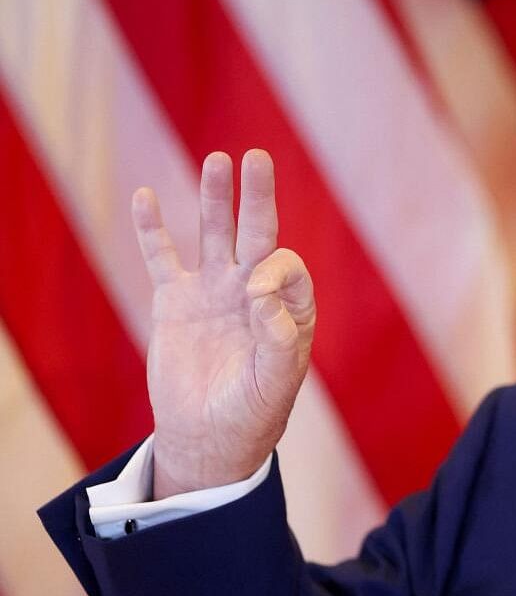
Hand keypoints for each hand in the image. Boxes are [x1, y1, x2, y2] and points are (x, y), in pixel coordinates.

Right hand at [133, 150, 314, 498]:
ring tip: (217, 160)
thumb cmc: (253, 413)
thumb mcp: (276, 381)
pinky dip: (153, 230)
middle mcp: (252, 291)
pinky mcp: (175, 302)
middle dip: (257, 196)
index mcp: (287, 308)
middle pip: (257, 232)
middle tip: (256, 157)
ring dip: (214, 199)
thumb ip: (278, 338)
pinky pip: (163, 258)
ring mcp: (213, 292)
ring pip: (214, 234)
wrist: (209, 437)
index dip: (272, 271)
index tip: (251, 298)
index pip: (283, 266)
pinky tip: (147, 197)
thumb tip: (260, 291)